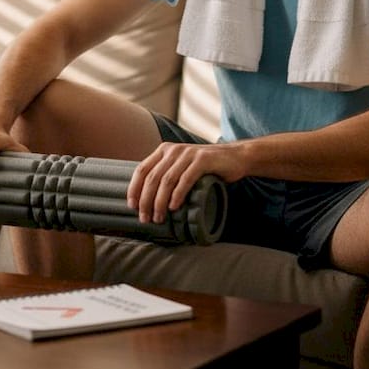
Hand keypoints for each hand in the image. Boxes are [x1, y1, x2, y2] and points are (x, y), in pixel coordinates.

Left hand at [127, 141, 242, 223]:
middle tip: (145, 218)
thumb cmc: (206, 168)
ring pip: (167, 180)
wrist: (236, 157)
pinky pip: (185, 179)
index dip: (134, 189)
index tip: (132, 206)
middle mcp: (173, 150)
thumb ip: (167, 174)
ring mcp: (188, 153)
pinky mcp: (203, 160)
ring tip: (159, 217)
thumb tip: (146, 199)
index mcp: (164, 150)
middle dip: (146, 200)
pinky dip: (177, 195)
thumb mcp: (182, 167)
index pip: (142, 169)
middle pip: (152, 177)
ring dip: (160, 202)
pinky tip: (174, 207)